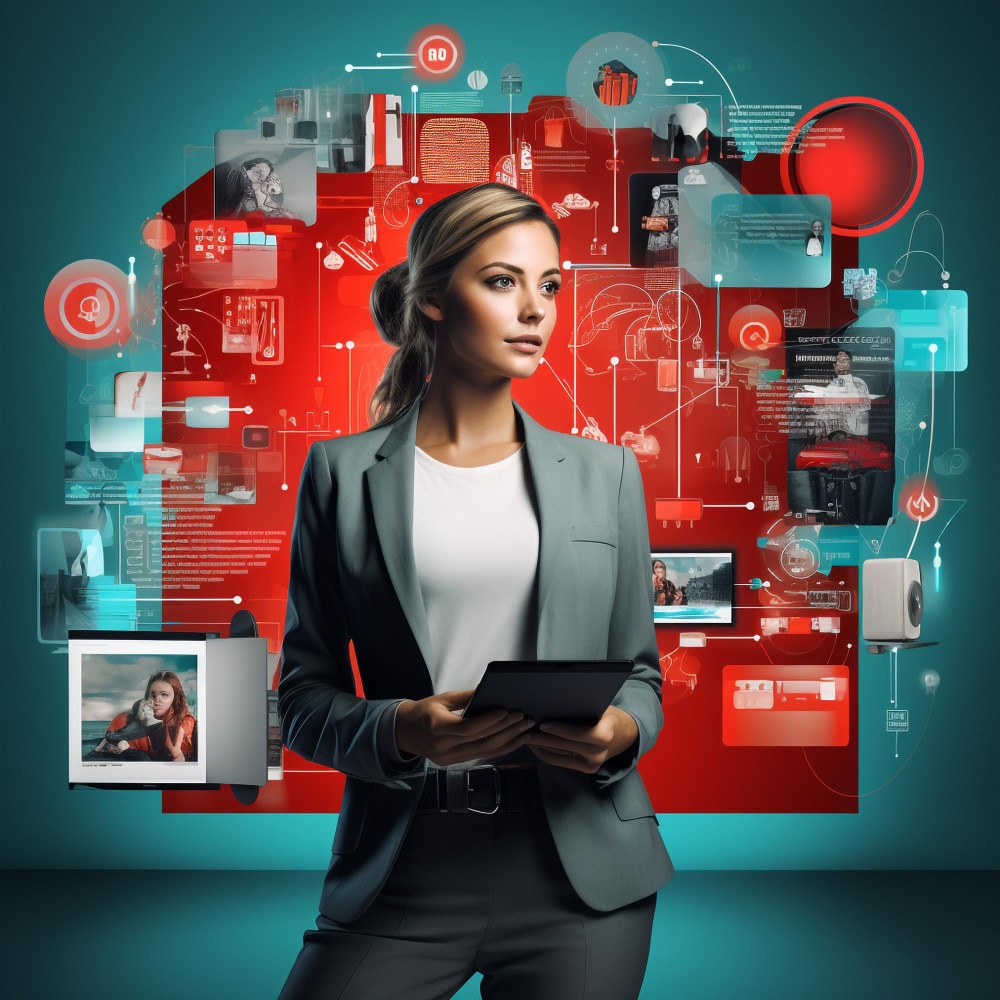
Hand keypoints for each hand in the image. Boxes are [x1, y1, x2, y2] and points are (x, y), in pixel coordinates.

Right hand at [395, 689, 534, 766]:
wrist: (403, 732)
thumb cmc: (423, 711)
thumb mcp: (441, 699)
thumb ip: (466, 697)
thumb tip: (491, 690)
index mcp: (436, 726)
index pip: (467, 728)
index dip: (489, 721)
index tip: (506, 711)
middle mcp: (442, 746)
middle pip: (480, 740)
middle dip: (506, 729)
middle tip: (524, 718)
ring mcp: (448, 758)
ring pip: (485, 751)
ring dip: (508, 740)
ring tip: (526, 729)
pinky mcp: (454, 763)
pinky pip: (481, 756)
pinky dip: (500, 748)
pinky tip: (515, 740)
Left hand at [526, 705, 637, 773]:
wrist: (627, 736)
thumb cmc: (611, 717)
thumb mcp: (602, 708)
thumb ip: (582, 709)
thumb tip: (556, 702)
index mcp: (603, 735)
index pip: (576, 734)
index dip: (557, 730)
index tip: (542, 724)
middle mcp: (597, 753)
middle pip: (563, 746)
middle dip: (542, 738)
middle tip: (525, 729)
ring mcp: (590, 765)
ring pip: (558, 756)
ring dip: (540, 746)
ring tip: (526, 735)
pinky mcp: (585, 770)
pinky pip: (560, 761)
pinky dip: (545, 753)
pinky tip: (535, 744)